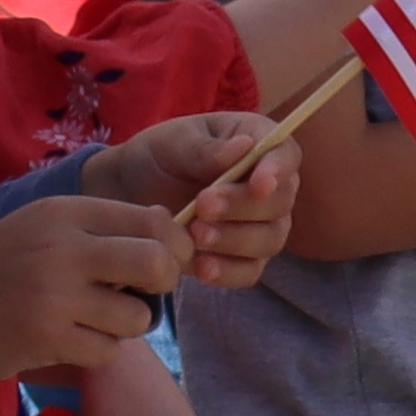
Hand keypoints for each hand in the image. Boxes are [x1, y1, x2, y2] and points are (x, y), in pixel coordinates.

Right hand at [0, 190, 192, 388]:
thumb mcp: (40, 229)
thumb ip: (98, 226)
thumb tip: (167, 225)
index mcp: (64, 212)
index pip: (153, 219)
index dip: (173, 245)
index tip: (165, 264)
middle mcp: (63, 247)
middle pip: (156, 262)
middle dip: (163, 285)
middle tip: (141, 296)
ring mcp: (54, 294)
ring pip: (138, 316)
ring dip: (125, 326)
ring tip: (92, 322)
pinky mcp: (46, 338)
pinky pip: (108, 350)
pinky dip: (98, 352)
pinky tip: (68, 342)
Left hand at [87, 109, 298, 290]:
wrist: (130, 193)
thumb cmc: (159, 157)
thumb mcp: (174, 143)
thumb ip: (205, 148)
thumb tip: (243, 148)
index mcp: (259, 144)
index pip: (285, 155)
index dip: (278, 171)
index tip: (258, 184)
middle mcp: (269, 187)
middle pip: (280, 202)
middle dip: (243, 207)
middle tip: (202, 206)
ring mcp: (259, 226)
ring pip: (270, 240)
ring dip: (235, 240)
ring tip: (195, 236)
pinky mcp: (241, 258)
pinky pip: (249, 272)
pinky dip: (228, 272)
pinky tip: (201, 268)